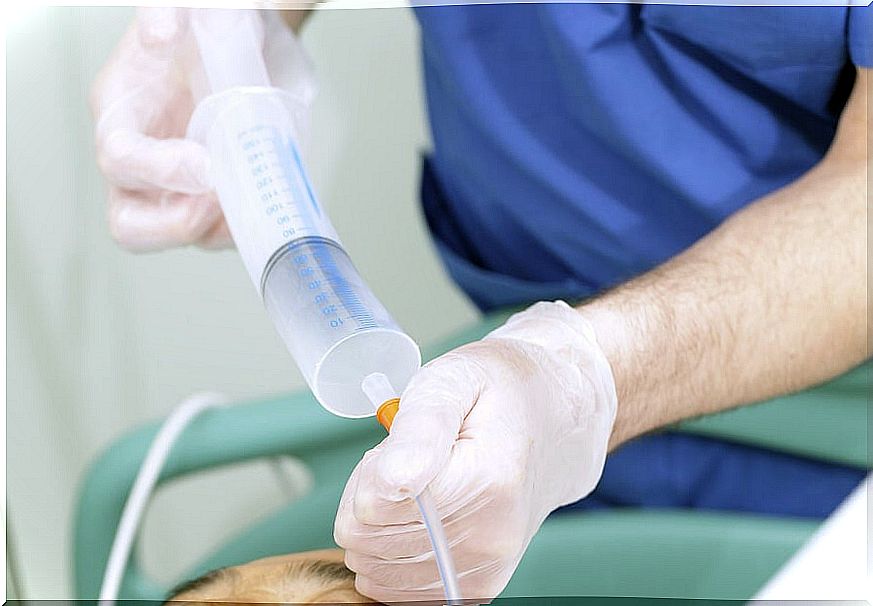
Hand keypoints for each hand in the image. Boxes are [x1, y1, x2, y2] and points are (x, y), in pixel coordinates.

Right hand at [91, 8, 313, 251]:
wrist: (249, 43)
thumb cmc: (211, 27)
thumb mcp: (195, 8)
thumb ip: (172, 12)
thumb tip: (162, 33)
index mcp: (124, 111)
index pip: (120, 157)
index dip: (159, 170)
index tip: (208, 164)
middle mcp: (143, 161)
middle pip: (130, 225)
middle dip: (175, 225)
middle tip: (221, 199)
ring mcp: (176, 189)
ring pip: (181, 238)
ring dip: (219, 229)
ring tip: (253, 192)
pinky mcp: (212, 203)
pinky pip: (222, 235)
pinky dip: (247, 225)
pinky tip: (268, 194)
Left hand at [335, 301, 617, 601]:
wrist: (559, 420)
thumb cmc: (500, 391)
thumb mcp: (455, 379)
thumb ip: (420, 428)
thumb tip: (392, 479)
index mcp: (486, 482)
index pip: (371, 505)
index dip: (370, 469)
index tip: (400, 443)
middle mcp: (490, 538)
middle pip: (366, 539)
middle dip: (369, 496)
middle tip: (409, 462)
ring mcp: (486, 569)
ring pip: (373, 568)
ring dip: (378, 527)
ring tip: (418, 487)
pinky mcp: (478, 588)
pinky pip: (395, 592)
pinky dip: (389, 557)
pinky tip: (419, 519)